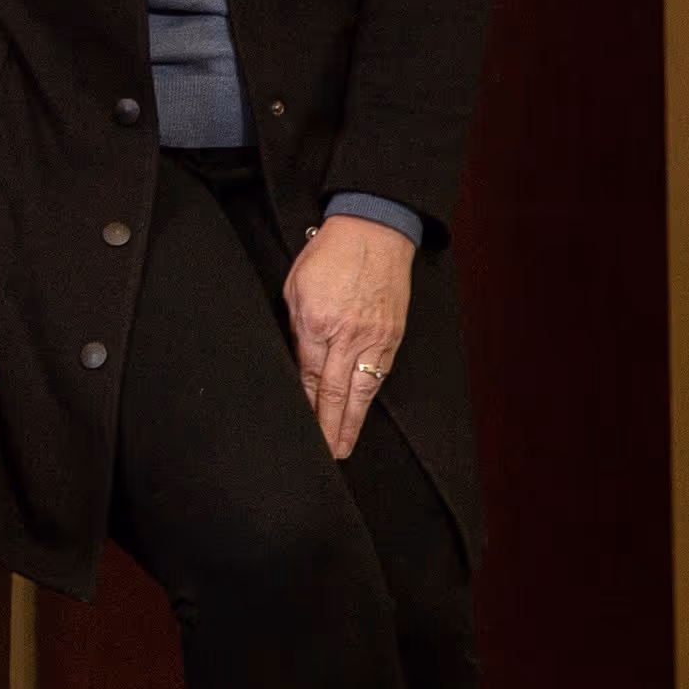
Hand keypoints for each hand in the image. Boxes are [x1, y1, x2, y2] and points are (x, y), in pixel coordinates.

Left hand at [283, 213, 416, 460]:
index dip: (305, 409)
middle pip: (336, 395)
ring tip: (343, 447)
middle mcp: (349, 337)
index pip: (309, 380)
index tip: (300, 431)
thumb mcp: (295, 289)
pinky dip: (369, 398)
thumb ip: (295, 328)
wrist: (375, 232)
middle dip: (330, 429)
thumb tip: (294, 362)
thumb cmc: (329, 255)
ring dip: (352, 423)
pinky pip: (380, 375)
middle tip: (325, 456)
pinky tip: (361, 414)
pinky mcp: (394, 336)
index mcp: (318, 325)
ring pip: (362, 392)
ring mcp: (376, 339)